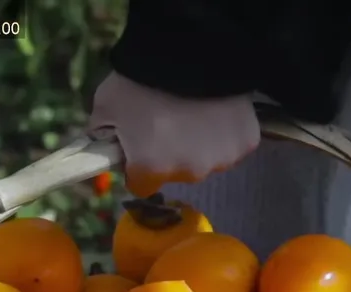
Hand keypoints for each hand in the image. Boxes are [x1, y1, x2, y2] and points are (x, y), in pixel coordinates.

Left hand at [88, 71, 259, 196]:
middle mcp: (188, 172)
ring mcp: (221, 159)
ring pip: (205, 160)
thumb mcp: (105, 107)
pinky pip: (231, 145)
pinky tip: (216, 109)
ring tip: (193, 111)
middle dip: (169, 153)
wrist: (192, 48)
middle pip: (175, 172)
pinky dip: (224, 132)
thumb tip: (107, 145)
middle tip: (167, 120)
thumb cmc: (142, 79)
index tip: (140, 146)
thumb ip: (104, 134)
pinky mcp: (246, 142)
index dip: (137, 166)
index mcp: (150, 168)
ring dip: (199, 144)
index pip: (140, 185)